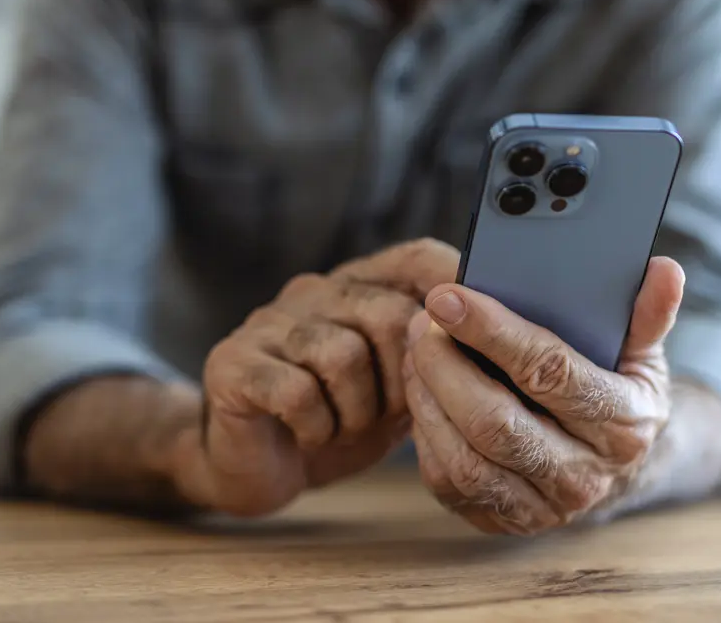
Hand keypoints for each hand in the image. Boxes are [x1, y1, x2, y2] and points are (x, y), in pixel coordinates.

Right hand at [171, 238, 459, 516]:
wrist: (256, 464)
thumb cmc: (337, 420)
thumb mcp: (393, 388)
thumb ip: (428, 359)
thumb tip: (486, 344)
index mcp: (358, 287)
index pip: (415, 257)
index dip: (453, 281)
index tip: (479, 323)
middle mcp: (314, 291)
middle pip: (388, 314)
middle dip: (402, 380)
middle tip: (387, 414)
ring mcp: (270, 323)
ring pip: (342, 354)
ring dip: (356, 411)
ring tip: (344, 426)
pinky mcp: (233, 362)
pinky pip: (297, 391)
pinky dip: (316, 426)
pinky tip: (310, 434)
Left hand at [404, 257, 685, 534]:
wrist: (612, 467)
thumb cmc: (614, 389)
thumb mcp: (638, 352)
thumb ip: (646, 313)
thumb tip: (665, 269)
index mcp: (623, 424)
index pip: (549, 372)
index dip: (493, 331)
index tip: (447, 296)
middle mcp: (583, 475)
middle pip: (495, 423)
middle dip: (446, 366)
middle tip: (422, 321)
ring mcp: (540, 506)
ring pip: (464, 458)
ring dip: (427, 396)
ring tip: (417, 347)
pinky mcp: (500, 519)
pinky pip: (446, 480)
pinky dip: (424, 430)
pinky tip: (420, 387)